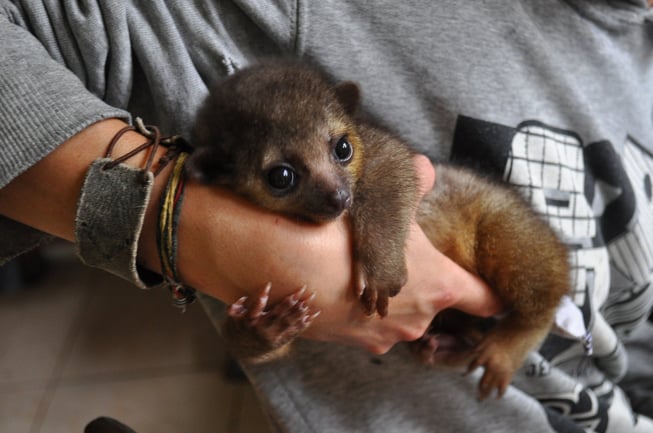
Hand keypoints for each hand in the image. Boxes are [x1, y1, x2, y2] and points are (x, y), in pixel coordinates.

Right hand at [171, 154, 501, 353]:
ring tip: (366, 262)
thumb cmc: (325, 227)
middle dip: (431, 285)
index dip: (491, 291)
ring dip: (395, 295)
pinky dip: (364, 306)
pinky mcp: (349, 341)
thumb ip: (413, 185)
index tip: (491, 282)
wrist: (260, 255)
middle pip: (442, 307)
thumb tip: (426, 168)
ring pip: (404, 316)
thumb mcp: (377, 199)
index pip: (489, 300)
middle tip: (407, 254)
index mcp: (437, 286)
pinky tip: (342, 277)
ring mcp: (380, 337)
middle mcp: (415, 320)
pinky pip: (371, 324)